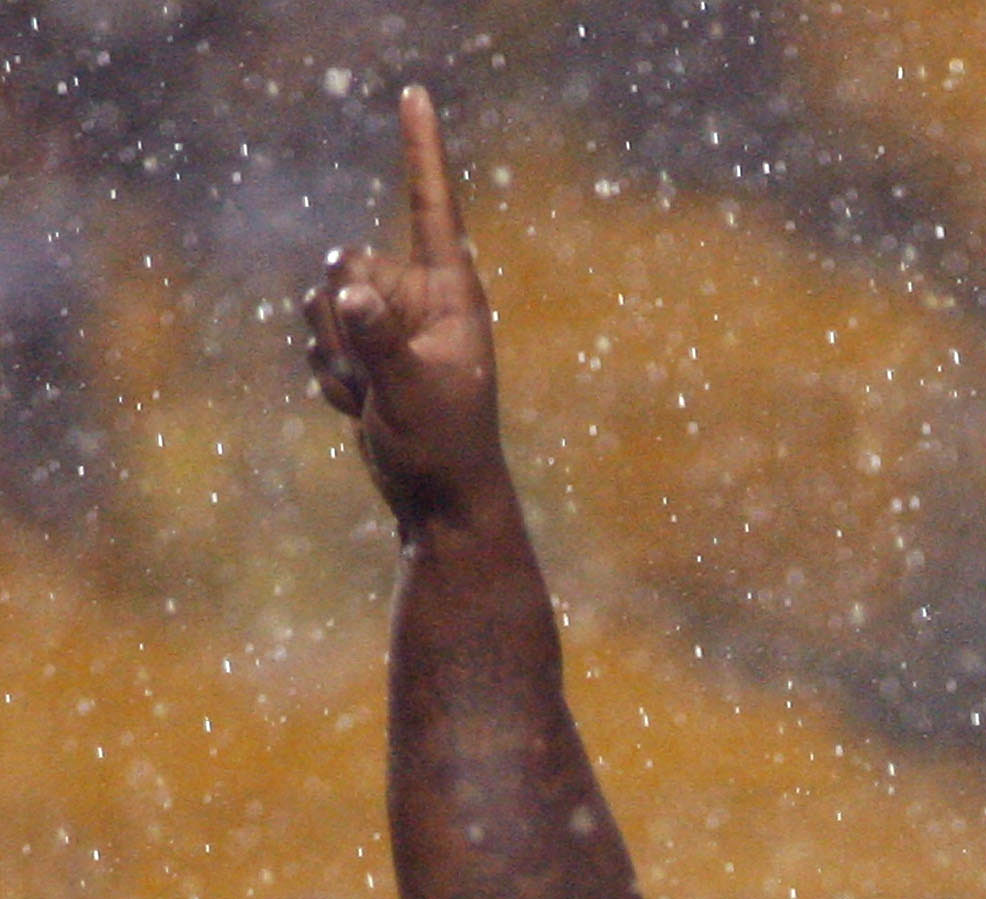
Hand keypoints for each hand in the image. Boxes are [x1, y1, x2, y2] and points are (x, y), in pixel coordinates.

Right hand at [301, 84, 505, 528]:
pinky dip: (332, 379)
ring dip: (335, 352)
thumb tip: (348, 290)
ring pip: (323, 299)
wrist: (438, 502)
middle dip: (345, 318)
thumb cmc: (443, 449)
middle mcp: (418, 296)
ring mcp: (387, 322)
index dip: (419, 149)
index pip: (431, 205)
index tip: (415, 92)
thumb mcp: (411, 394)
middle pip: (346, 262)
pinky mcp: (363, 350)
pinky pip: (318, 341)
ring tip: (373, 396)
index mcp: (451, 291)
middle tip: (378, 376)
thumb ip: (378, 340)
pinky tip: (365, 409)